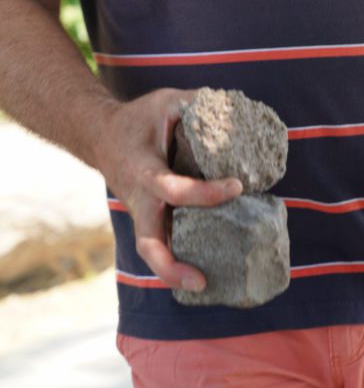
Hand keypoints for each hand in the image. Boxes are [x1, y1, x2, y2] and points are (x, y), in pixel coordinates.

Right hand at [95, 88, 241, 291]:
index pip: (174, 190)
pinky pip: (161, 244)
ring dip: (173, 273)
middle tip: (202, 281)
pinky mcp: (149, 219)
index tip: (237, 185)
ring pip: (151, 252)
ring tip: (205, 286)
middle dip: (170, 266)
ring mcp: (142, 214)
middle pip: (148, 244)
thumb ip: (197, 103)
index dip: (205, 193)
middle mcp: (141, 201)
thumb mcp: (165, 101)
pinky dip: (177, 260)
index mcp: (145, 173)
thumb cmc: (138, 119)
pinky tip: (205, 271)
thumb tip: (237, 105)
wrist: (101, 136)